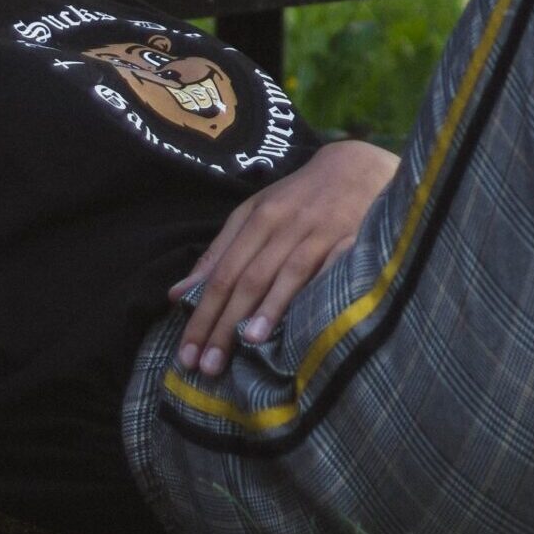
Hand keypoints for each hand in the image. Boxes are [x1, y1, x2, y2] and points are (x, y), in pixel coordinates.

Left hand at [170, 139, 398, 376]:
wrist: (357, 166)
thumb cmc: (298, 198)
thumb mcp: (253, 214)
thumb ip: (218, 253)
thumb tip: (177, 295)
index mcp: (256, 219)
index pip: (221, 274)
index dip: (202, 315)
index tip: (186, 354)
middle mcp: (284, 225)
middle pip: (248, 279)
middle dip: (225, 324)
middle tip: (207, 366)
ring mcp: (319, 232)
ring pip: (287, 274)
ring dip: (266, 309)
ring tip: (247, 345)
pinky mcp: (353, 238)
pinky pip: (332, 269)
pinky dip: (317, 292)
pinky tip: (307, 320)